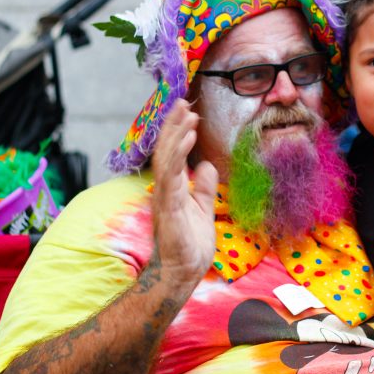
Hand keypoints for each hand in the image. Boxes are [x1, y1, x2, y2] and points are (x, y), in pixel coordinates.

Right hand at [151, 99, 218, 286]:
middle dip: (175, 124)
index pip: (173, 153)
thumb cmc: (190, 244)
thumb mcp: (203, 208)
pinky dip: (178, 153)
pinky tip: (187, 137)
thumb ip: (204, 187)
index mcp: (172, 187)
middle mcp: (165, 188)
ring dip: (176, 132)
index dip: (179, 131)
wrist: (183, 271)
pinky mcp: (169, 205)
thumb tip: (207, 166)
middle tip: (184, 102)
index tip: (189, 111)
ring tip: (187, 113)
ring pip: (166, 156)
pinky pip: (171, 173)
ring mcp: (165, 195)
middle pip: (166, 149)